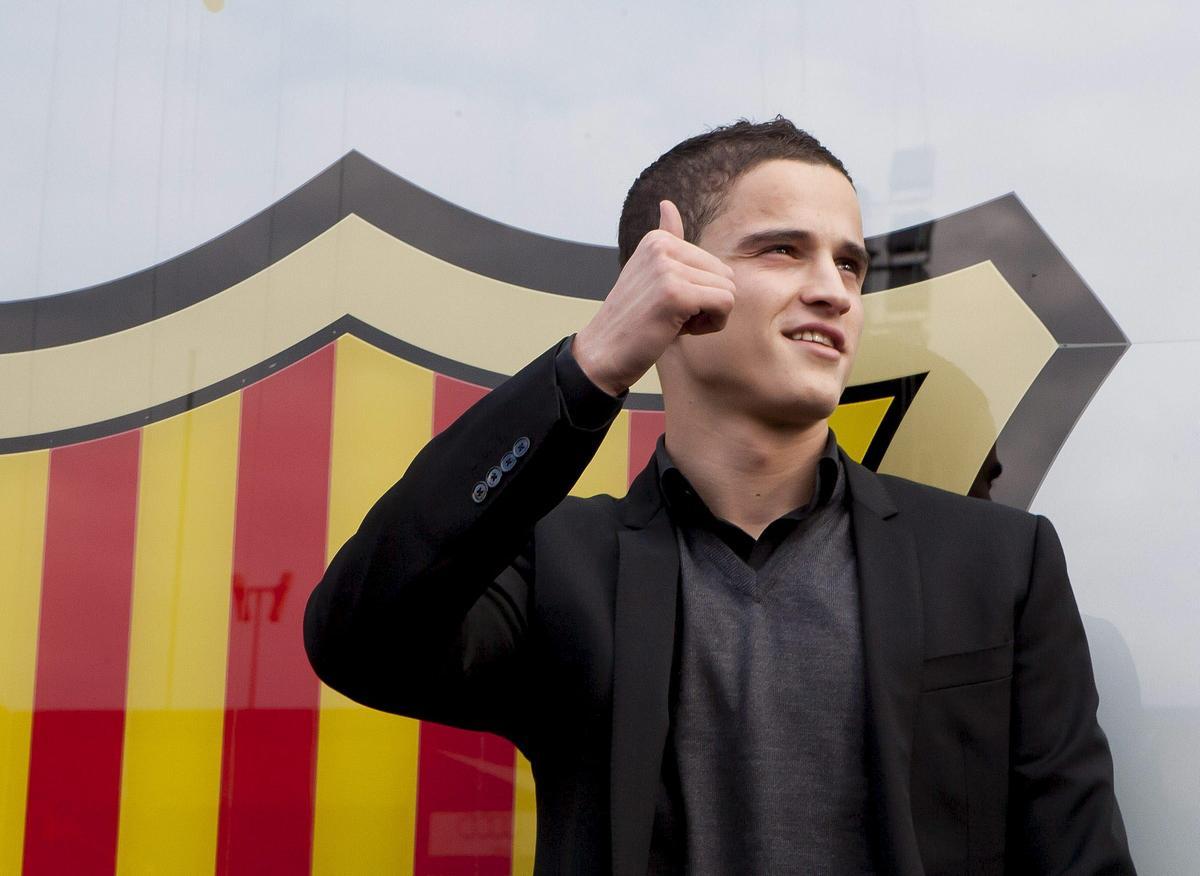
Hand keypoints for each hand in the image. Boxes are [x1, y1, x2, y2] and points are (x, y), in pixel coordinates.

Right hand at [573, 201, 735, 395]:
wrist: (604, 352)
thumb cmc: (633, 319)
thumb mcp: (649, 272)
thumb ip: (666, 239)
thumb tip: (667, 203)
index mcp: (657, 239)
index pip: (714, 265)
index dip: (699, 292)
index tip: (668, 304)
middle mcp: (661, 247)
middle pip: (725, 276)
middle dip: (708, 303)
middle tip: (672, 316)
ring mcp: (667, 269)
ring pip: (728, 291)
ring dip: (709, 316)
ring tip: (674, 322)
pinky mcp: (676, 294)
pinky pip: (725, 305)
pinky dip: (712, 325)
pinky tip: (682, 330)